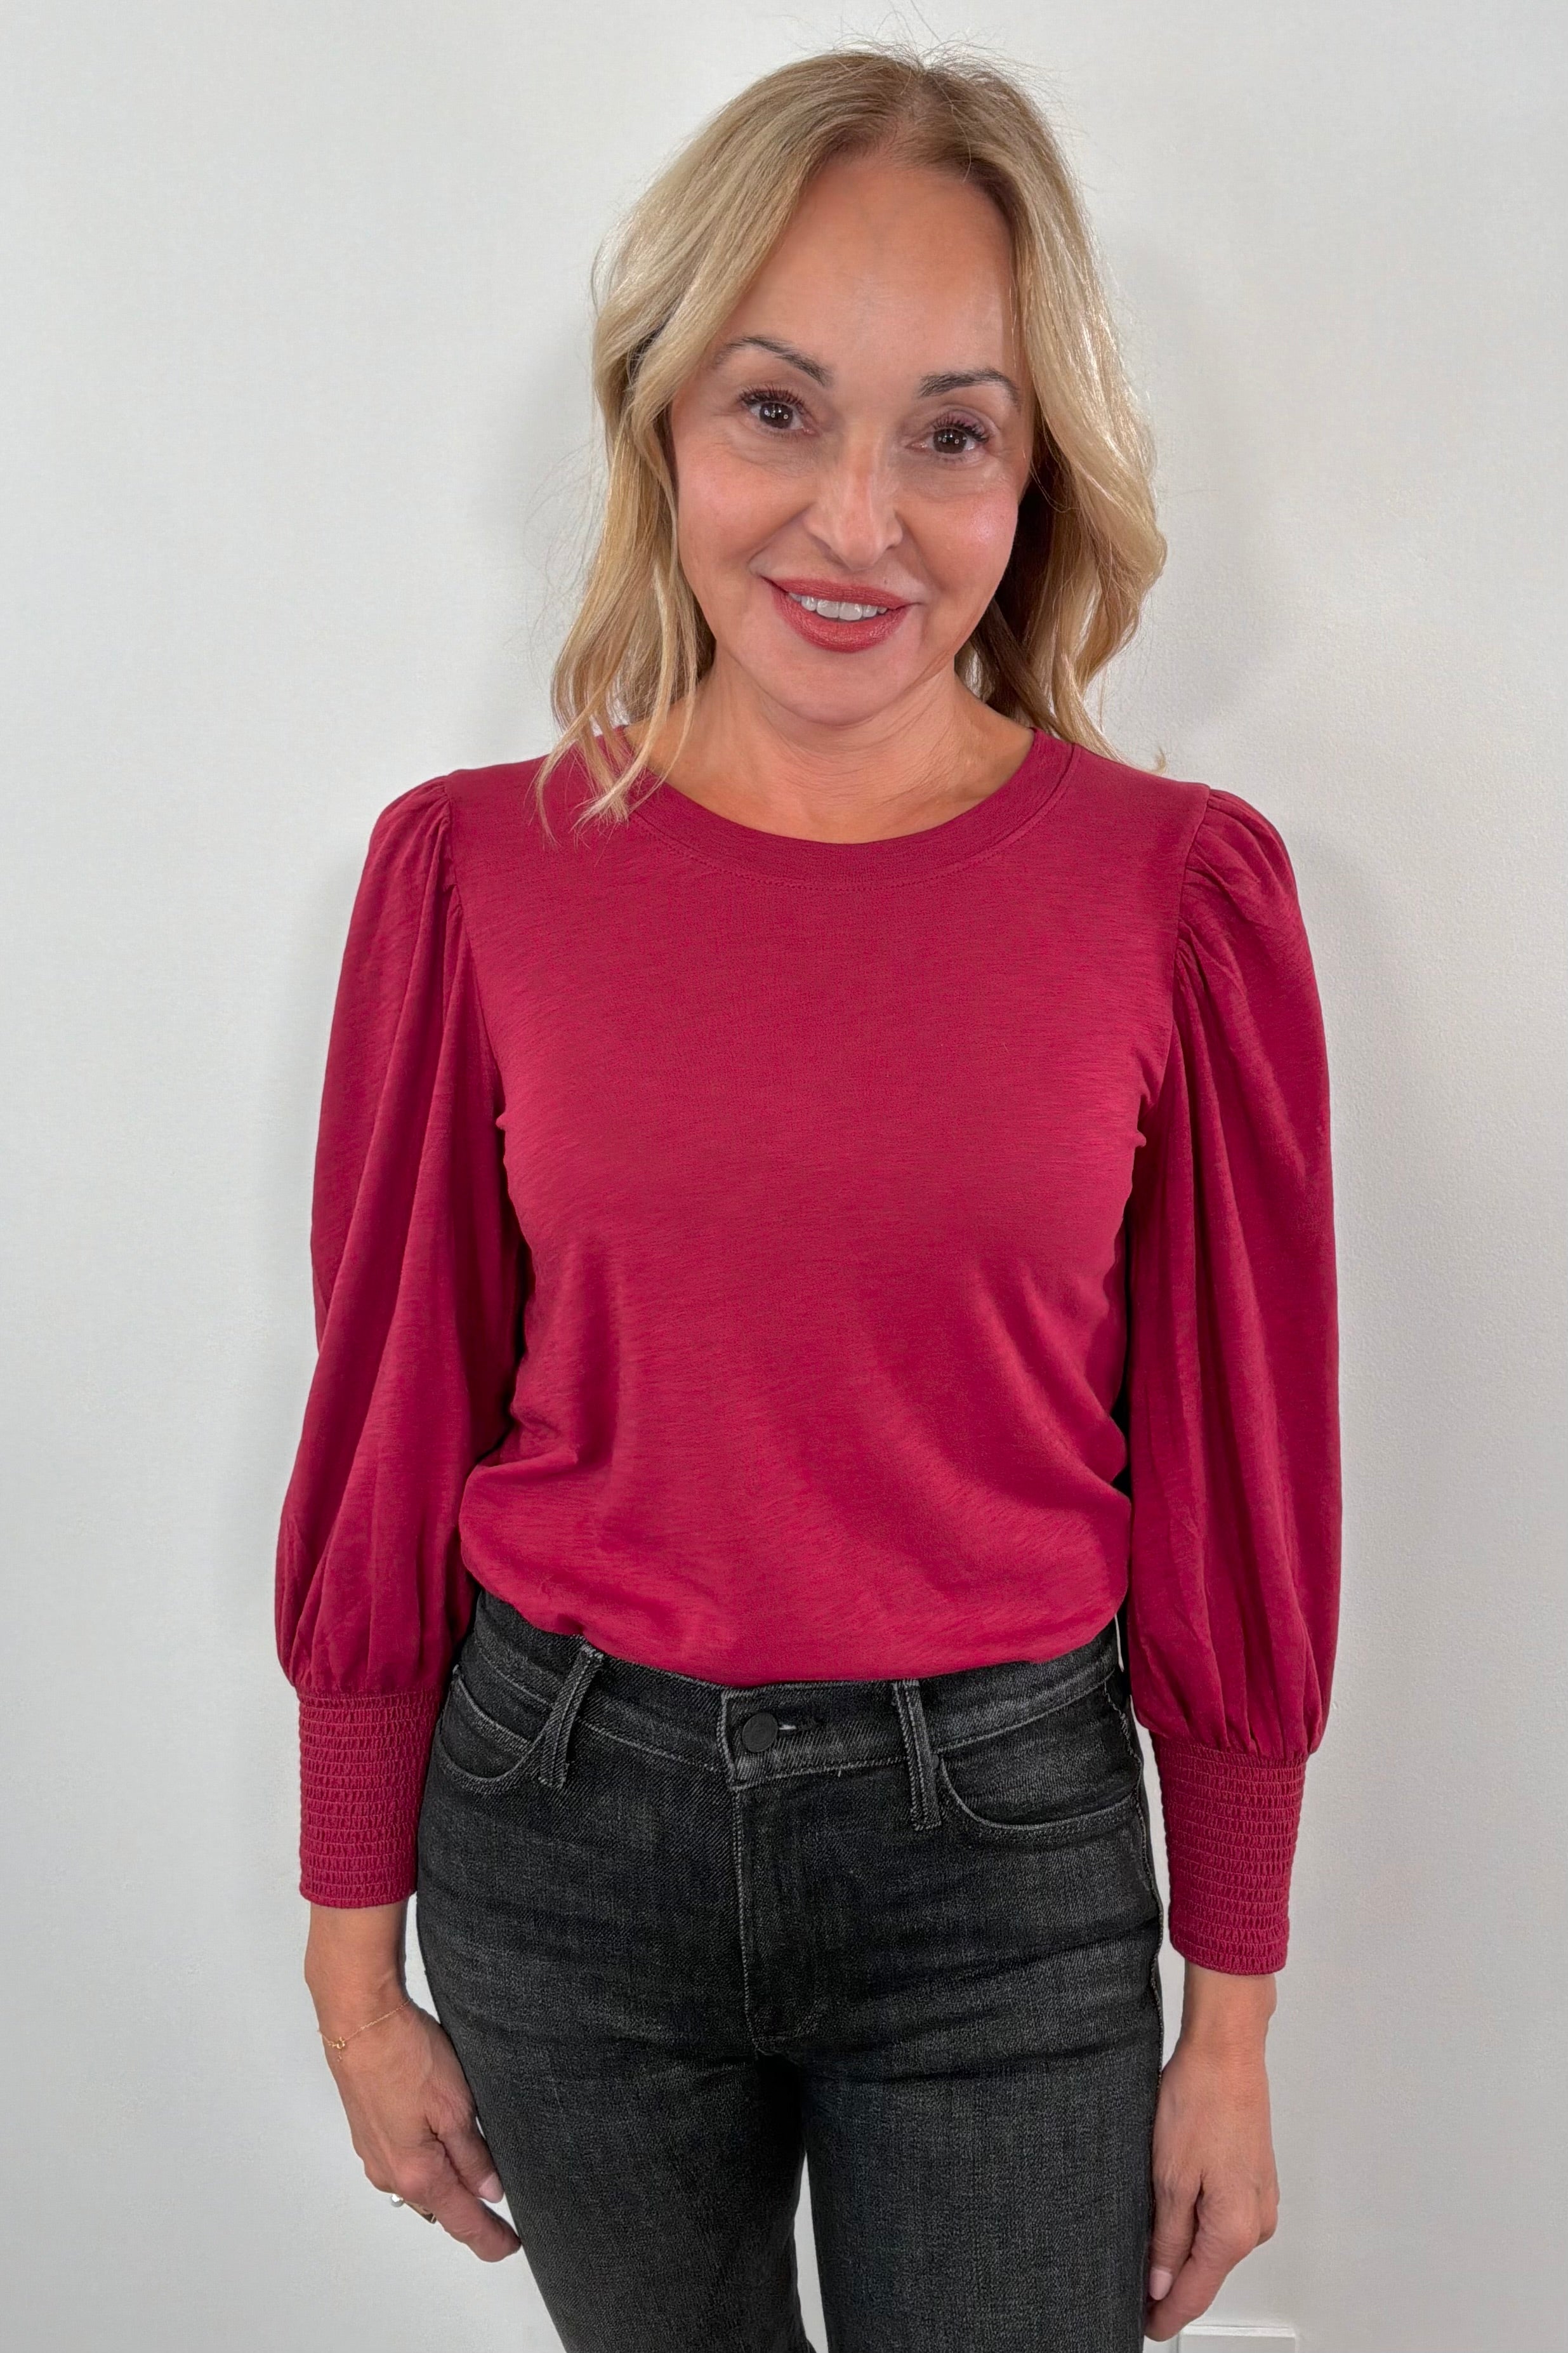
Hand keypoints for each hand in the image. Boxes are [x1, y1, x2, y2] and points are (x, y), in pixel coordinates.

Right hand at [306, 1901, 519, 2263]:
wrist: (360, 2020)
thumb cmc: (405, 2055)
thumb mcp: (456, 2106)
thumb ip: (473, 2154)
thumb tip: (489, 2190)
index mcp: (416, 2173)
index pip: (462, 2220)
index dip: (490, 2238)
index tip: (510, 2246)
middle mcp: (390, 2174)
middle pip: (439, 2206)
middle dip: (469, 2211)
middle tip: (502, 2212)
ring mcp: (375, 2154)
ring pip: (421, 2183)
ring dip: (448, 2183)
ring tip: (478, 2173)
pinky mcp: (369, 2132)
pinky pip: (405, 2162)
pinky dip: (428, 2162)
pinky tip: (443, 2144)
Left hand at [1143, 1964, 1279, 2341]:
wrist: (1226, 2052)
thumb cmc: (1201, 2101)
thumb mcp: (1169, 2177)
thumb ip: (1167, 2238)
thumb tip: (1161, 2282)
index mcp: (1234, 2231)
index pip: (1195, 2294)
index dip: (1164, 2313)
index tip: (1143, 2326)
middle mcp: (1256, 2223)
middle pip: (1205, 2272)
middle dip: (1171, 2282)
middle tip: (1132, 2287)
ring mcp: (1260, 2202)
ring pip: (1214, 2244)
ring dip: (1183, 2249)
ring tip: (1145, 2243)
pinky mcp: (1255, 2181)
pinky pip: (1223, 2219)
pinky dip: (1198, 2224)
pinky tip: (1173, 2211)